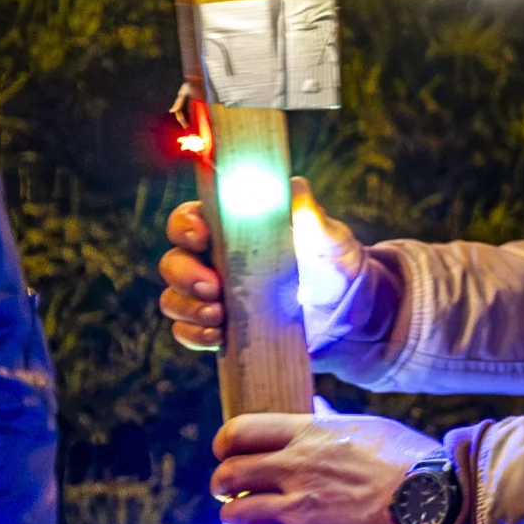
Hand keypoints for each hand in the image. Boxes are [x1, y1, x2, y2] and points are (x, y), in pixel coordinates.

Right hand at [159, 182, 380, 351]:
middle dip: (184, 274)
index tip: (202, 237)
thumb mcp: (328, 237)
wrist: (350, 310)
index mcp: (231, 229)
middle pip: (173, 262)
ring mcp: (213, 296)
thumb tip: (293, 186)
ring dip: (188, 308)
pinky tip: (216, 336)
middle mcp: (213, 260)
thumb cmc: (334, 261)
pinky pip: (186, 332)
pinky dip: (194, 335)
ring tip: (218, 315)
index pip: (188, 219)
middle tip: (213, 287)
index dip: (185, 226)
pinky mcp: (219, 327)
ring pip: (173, 299)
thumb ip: (310, 214)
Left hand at [211, 409, 435, 523]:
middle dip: (223, 485)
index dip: (224, 446)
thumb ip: (328, 421)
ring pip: (232, 513)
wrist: (432, 498)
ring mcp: (297, 506)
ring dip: (236, 517)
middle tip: (234, 492)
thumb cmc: (406, 458)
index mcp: (309, 433)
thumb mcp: (366, 426)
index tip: (230, 455)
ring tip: (251, 519)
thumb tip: (313, 408)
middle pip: (226, 475)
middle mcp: (295, 467)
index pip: (237, 432)